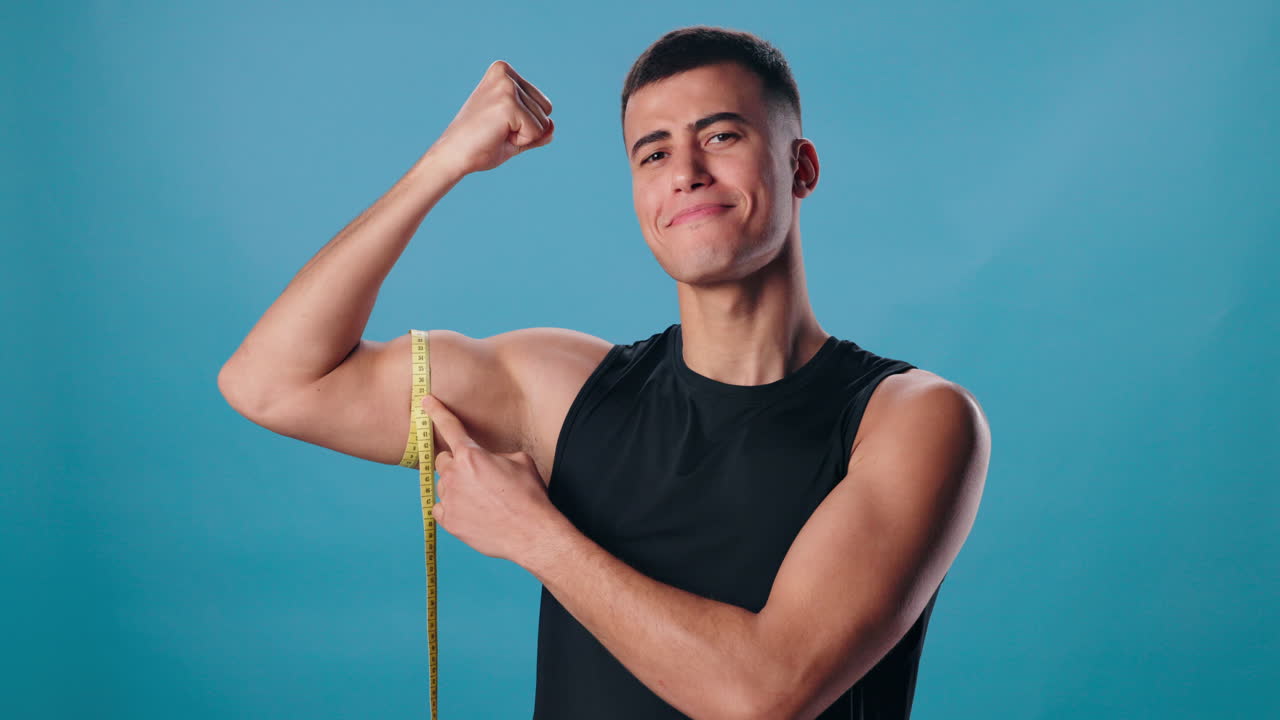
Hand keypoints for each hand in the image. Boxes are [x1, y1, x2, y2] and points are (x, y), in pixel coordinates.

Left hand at [421, 393, 560, 564]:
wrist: (530, 532)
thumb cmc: (529, 495)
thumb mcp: (520, 461)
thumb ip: (496, 455)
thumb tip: (488, 460)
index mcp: (471, 455)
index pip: (449, 427)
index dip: (436, 412)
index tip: (425, 401)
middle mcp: (454, 475)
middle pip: (443, 460)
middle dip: (456, 464)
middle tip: (477, 477)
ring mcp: (449, 499)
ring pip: (443, 485)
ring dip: (456, 487)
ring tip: (481, 500)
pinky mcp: (448, 520)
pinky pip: (440, 507)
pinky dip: (452, 508)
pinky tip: (471, 512)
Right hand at [429, 60, 554, 175]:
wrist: (454, 156)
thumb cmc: (481, 144)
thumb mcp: (515, 134)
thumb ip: (538, 129)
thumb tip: (553, 127)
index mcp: (504, 72)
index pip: (543, 104)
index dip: (525, 123)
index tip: (498, 123)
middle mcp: (505, 74)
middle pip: (546, 110)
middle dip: (526, 129)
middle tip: (496, 130)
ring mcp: (506, 87)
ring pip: (543, 122)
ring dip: (522, 135)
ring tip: (495, 132)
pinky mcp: (507, 104)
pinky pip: (536, 132)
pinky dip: (520, 141)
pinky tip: (496, 135)